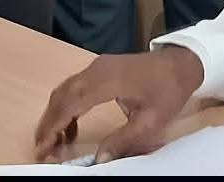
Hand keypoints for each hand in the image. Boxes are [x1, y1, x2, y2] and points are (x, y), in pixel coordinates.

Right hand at [34, 47, 204, 163]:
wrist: (181, 63)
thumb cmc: (167, 91)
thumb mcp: (151, 122)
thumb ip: (123, 141)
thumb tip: (98, 161)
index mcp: (107, 81)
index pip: (70, 104)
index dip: (53, 127)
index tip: (43, 148)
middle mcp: (96, 70)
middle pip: (61, 96)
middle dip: (48, 124)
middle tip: (42, 150)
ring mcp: (97, 67)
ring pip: (65, 90)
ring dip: (56, 116)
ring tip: (54, 144)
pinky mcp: (100, 69)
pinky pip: (75, 87)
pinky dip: (67, 107)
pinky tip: (72, 129)